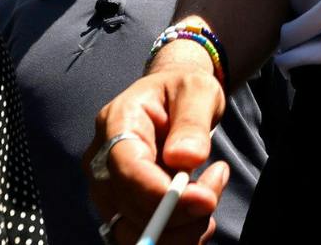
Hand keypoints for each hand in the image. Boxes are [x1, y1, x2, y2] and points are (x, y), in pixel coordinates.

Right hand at [85, 64, 229, 244]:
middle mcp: (103, 162)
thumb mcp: (197, 90)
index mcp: (116, 122)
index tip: (204, 199)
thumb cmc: (183, 90)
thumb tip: (186, 159)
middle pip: (131, 207)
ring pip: (134, 232)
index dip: (160, 193)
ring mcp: (108, 190)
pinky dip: (175, 238)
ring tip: (211, 194)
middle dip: (181, 210)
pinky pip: (142, 237)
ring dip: (180, 229)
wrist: (174, 99)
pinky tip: (198, 218)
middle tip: (218, 180)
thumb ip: (192, 121)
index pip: (127, 169)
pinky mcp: (121, 210)